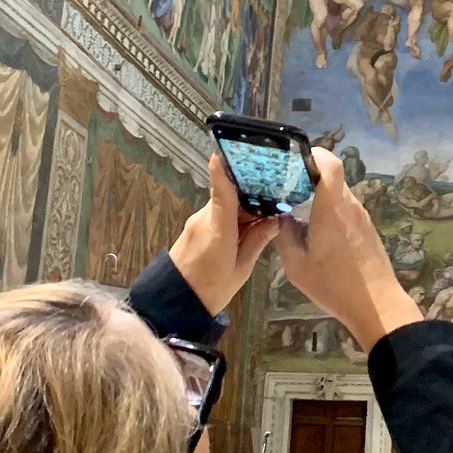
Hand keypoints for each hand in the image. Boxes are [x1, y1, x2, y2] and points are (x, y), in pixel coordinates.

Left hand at [169, 152, 278, 316]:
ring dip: (243, 209)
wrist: (176, 303)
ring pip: (224, 206)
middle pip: (230, 196)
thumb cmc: (212, 290)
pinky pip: (217, 215)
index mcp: (219, 230)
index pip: (222, 192)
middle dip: (251, 195)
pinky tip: (247, 227)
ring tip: (266, 215)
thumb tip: (275, 220)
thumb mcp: (241, 268)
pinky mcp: (193, 228)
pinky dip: (233, 217)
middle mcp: (205, 219)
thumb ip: (258, 240)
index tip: (226, 148)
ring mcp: (196, 223)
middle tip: (276, 196)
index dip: (223, 169)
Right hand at [275, 149, 421, 352]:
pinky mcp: (368, 230)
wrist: (377, 305)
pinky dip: (331, 210)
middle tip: (286, 184)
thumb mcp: (296, 267)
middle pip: (333, 177)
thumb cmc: (334, 286)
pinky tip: (317, 228)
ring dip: (320, 195)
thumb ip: (284, 238)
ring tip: (298, 207)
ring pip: (340, 194)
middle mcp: (350, 207)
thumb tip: (281, 219)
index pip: (331, 165)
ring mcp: (362, 218)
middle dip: (310, 175)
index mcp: (332, 209)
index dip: (315, 153)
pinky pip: (346, 209)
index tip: (296, 157)